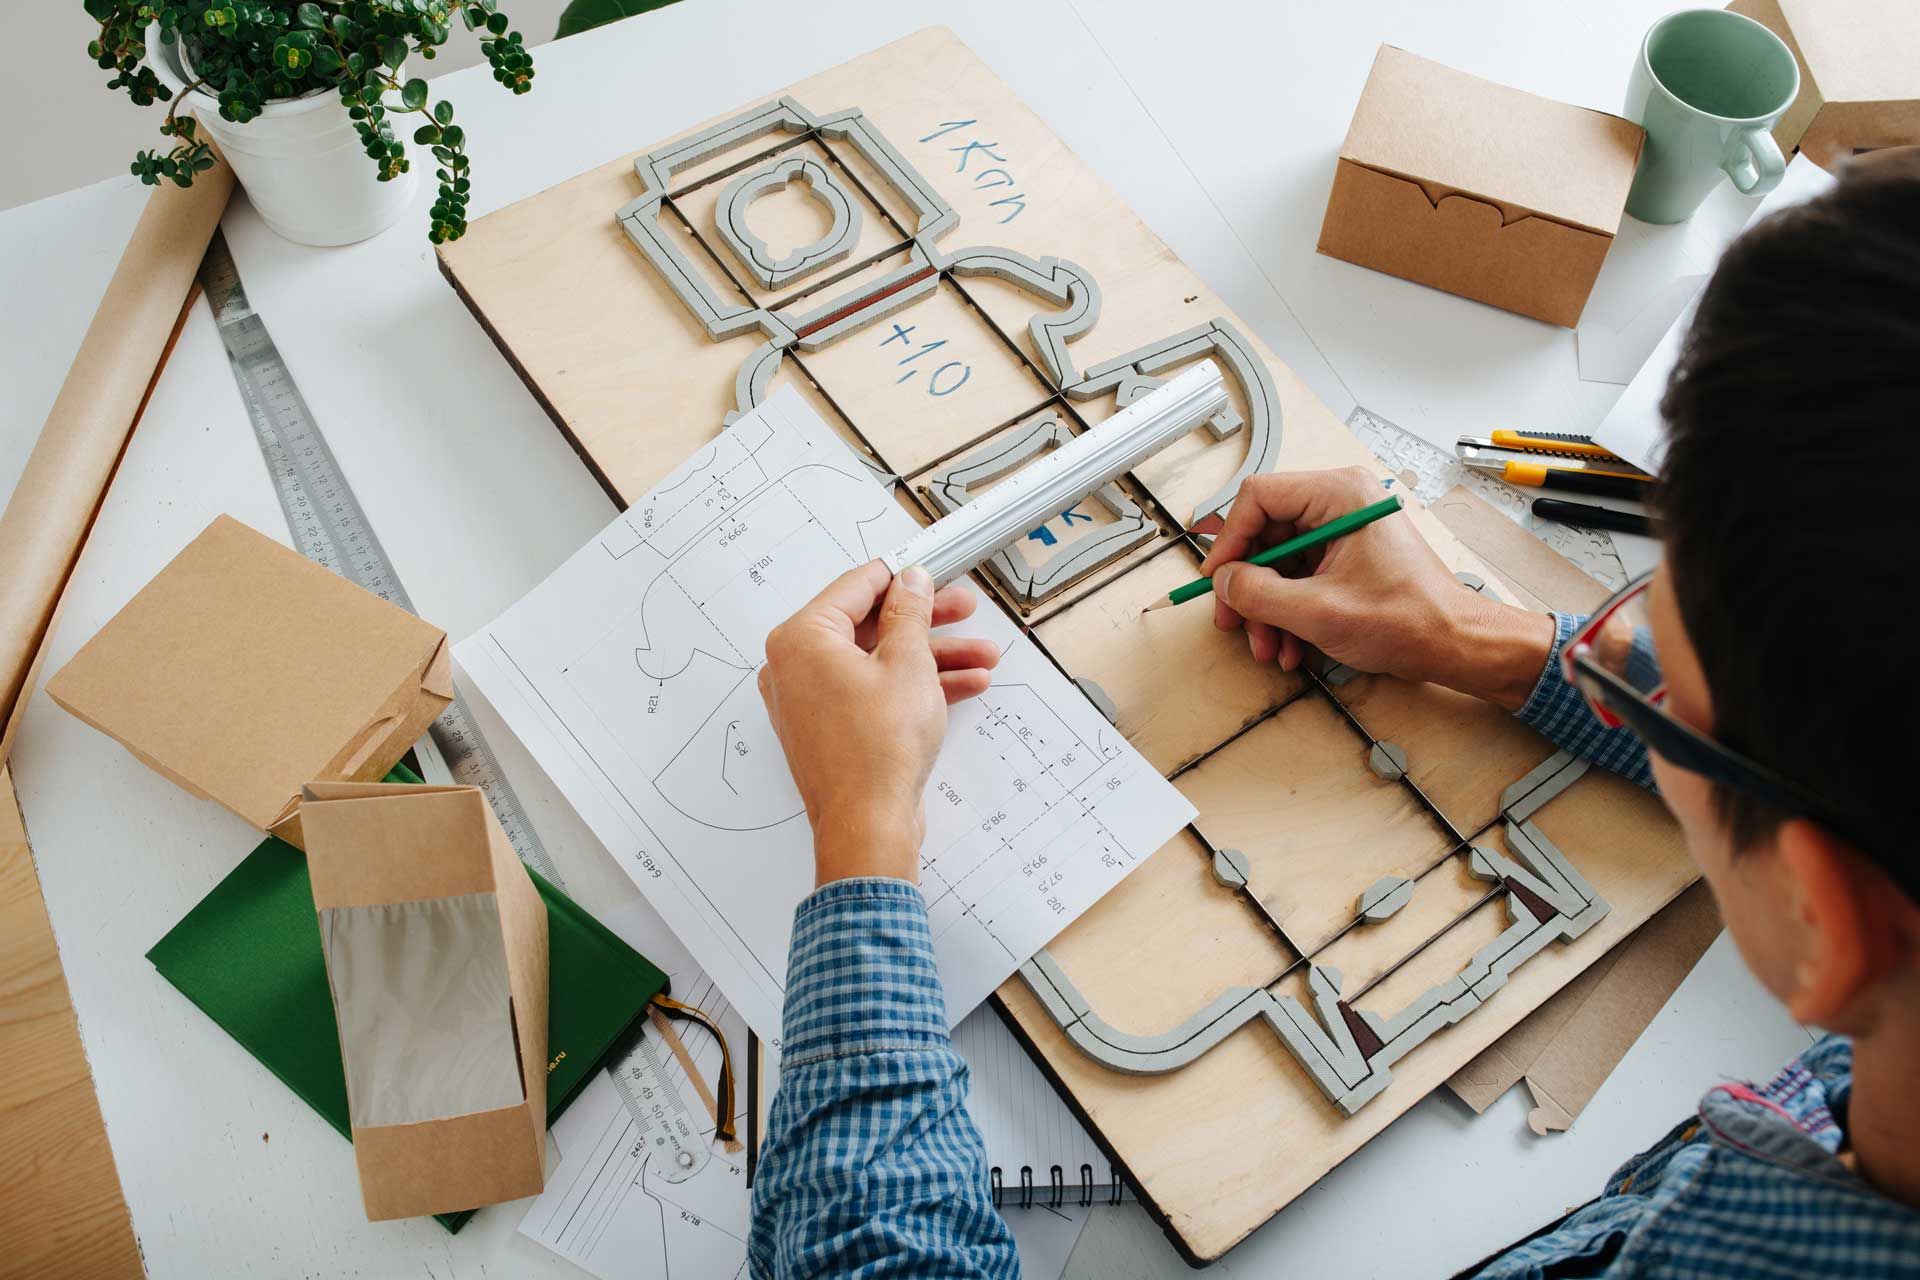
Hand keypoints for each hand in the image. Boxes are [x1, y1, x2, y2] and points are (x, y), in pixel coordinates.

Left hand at [759, 561, 1000, 884]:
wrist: (869, 825)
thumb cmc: (876, 752)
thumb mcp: (908, 664)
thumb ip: (910, 614)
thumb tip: (911, 583)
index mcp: (801, 640)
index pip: (856, 587)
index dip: (903, 575)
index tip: (932, 567)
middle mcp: (796, 668)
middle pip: (870, 625)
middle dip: (927, 621)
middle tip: (964, 609)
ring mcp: (811, 702)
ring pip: (879, 662)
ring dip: (932, 658)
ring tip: (981, 656)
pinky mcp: (831, 729)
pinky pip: (874, 692)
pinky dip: (914, 687)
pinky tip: (964, 685)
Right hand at [1194, 468, 1554, 709]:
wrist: (1455, 644)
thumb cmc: (1409, 620)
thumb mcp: (1318, 612)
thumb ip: (1258, 594)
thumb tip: (1224, 583)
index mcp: (1340, 495)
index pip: (1258, 498)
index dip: (1230, 540)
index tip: (1217, 579)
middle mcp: (1340, 502)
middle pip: (1265, 533)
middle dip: (1248, 586)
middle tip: (1233, 621)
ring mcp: (1343, 530)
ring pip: (1279, 562)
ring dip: (1266, 608)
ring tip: (1269, 647)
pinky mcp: (1347, 556)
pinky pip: (1299, 577)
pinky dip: (1288, 611)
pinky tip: (1290, 646)